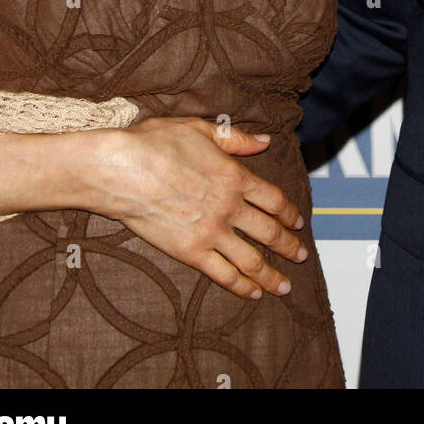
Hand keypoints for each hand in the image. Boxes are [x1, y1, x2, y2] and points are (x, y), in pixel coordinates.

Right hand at [85, 117, 307, 297]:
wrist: (122, 170)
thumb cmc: (156, 143)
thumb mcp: (201, 129)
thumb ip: (236, 139)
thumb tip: (265, 140)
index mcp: (235, 176)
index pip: (274, 200)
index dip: (290, 213)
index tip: (298, 222)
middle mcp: (229, 207)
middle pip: (269, 232)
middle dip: (289, 246)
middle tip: (301, 256)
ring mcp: (212, 232)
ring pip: (252, 259)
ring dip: (273, 274)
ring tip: (285, 285)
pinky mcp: (191, 252)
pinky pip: (224, 274)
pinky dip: (242, 286)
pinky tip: (253, 293)